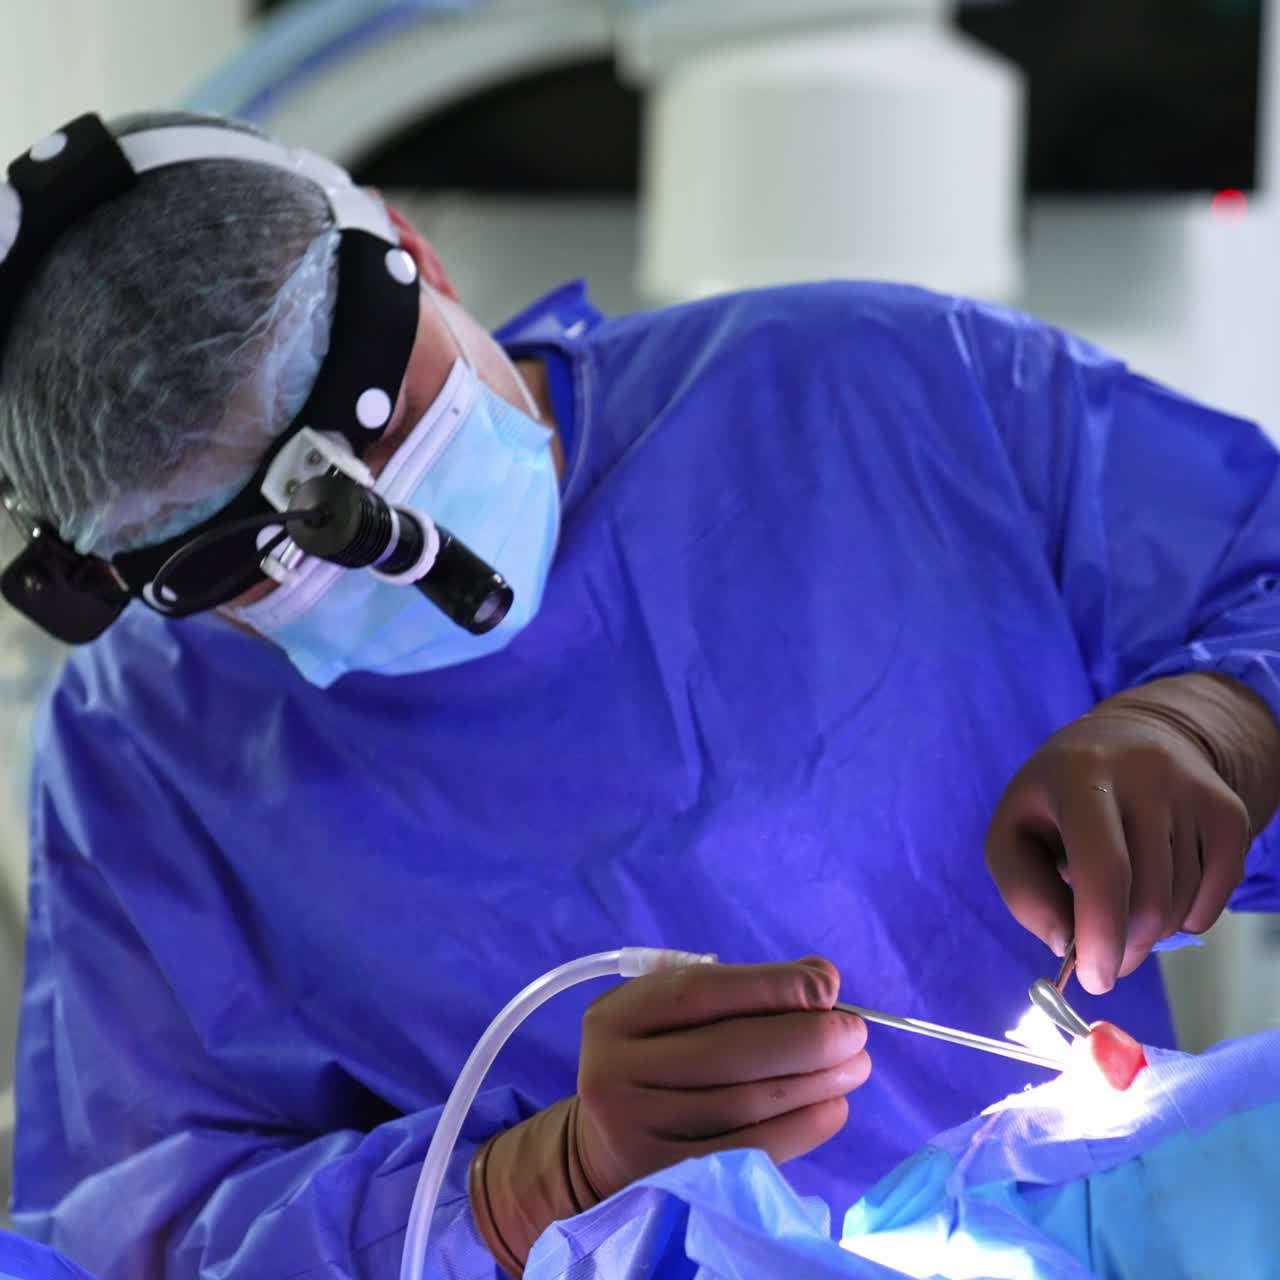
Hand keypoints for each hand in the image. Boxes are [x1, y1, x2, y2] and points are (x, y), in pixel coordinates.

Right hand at [469, 958, 868, 1273]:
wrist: (601, 1144)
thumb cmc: (654, 1060)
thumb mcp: (671, 1013)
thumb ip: (738, 992)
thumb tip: (821, 981)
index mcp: (617, 1016)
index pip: (700, 993)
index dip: (770, 986)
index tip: (828, 985)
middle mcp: (614, 1072)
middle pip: (727, 1051)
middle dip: (806, 1038)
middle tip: (855, 1034)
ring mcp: (634, 1132)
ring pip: (744, 1103)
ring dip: (814, 1083)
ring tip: (854, 1067)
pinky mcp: (662, 1179)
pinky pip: (747, 1151)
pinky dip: (801, 1128)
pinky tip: (832, 1108)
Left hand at [985, 677, 1270, 994]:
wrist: (1132, 738)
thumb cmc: (1058, 801)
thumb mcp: (1013, 831)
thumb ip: (1023, 891)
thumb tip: (1066, 943)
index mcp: (1078, 774)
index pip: (1102, 866)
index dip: (1100, 931)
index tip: (1095, 979)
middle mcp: (1143, 773)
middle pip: (1148, 895)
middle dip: (1124, 946)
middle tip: (1106, 962)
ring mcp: (1192, 789)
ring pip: (1181, 899)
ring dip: (1150, 932)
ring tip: (1122, 914)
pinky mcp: (1228, 809)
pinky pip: (1218, 891)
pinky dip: (1189, 916)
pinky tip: (1160, 896)